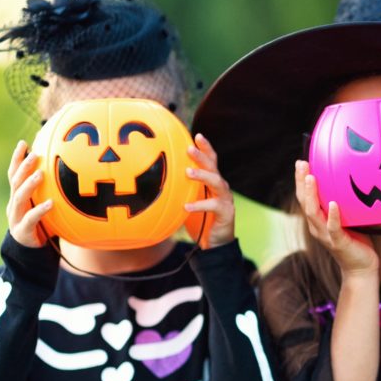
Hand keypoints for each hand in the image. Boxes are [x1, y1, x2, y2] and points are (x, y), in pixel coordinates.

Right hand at [6, 140, 51, 247]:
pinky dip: (40, 210)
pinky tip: (51, 204)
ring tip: (40, 173)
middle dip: (23, 166)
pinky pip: (31, 219)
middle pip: (15, 182)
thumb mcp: (45, 208)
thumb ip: (52, 194)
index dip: (17, 159)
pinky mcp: (23, 231)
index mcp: (18, 198)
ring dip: (29, 184)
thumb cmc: (42, 228)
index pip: (14, 174)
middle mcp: (14, 205)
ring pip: (19, 198)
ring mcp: (16, 218)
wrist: (30, 256)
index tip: (24, 143)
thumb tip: (74, 176)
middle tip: (34, 154)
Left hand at [183, 134, 234, 248]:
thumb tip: (154, 180)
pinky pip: (213, 205)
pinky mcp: (226, 212)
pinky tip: (185, 207)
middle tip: (189, 149)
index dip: (205, 147)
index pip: (211, 160)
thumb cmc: (199, 220)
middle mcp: (221, 187)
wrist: (214, 244)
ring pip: (216, 182)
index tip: (196, 135)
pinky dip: (199, 205)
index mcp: (212, 182)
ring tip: (188, 173)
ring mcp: (225, 199)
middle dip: (202, 156)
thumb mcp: (188, 200)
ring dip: (202, 176)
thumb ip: (180, 190)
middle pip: (213, 167)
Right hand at [295, 160, 377, 275]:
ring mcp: (326, 235)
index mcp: (317, 221)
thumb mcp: (348, 219)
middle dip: (300, 182)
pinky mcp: (338, 243)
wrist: (361, 268)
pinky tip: (333, 204)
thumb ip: (345, 204)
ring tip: (310, 178)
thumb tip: (353, 182)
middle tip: (301, 163)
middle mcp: (317, 227)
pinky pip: (333, 228)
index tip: (301, 162)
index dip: (300, 181)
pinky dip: (332, 216)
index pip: (305, 198)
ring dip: (311, 194)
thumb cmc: (356, 242)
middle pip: (304, 202)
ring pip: (313, 213)